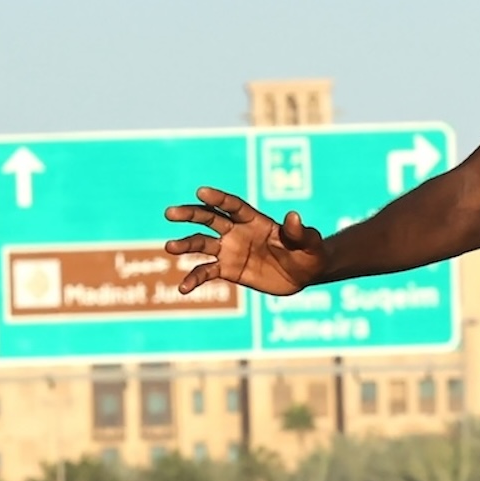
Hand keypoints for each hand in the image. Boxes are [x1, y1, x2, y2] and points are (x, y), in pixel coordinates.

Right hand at [162, 187, 329, 297]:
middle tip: (170, 213)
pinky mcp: (228, 270)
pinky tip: (183, 288)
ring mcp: (230, 250)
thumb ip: (300, 232)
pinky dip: (194, 279)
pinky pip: (206, 273)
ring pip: (202, 244)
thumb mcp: (309, 244)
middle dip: (190, 214)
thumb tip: (294, 216)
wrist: (303, 275)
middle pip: (209, 219)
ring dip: (185, 245)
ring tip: (170, 246)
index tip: (201, 191)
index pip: (232, 206)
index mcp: (254, 220)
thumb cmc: (309, 254)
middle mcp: (237, 231)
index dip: (218, 198)